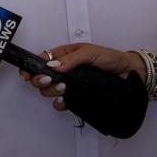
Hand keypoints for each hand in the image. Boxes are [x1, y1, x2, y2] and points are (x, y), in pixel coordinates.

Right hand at [19, 43, 143, 111]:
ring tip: (65, 88)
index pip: (40, 61)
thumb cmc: (111, 59)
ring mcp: (69, 84)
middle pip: (40, 78)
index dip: (30, 68)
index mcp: (63, 56)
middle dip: (41, 81)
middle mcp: (63, 71)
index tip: (27, 74)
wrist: (130, 73)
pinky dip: (60, 103)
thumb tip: (52, 65)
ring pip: (48, 91)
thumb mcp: (90, 52)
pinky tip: (65, 100)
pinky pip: (61, 103)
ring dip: (52, 91)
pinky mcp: (76, 97)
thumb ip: (70, 59)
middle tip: (50, 81)